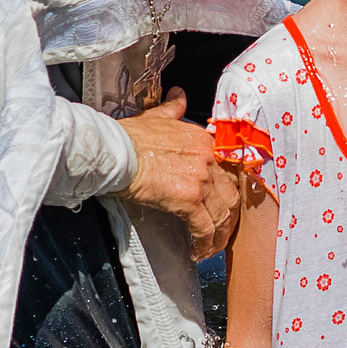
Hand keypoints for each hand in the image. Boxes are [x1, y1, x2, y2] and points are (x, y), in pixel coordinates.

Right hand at [117, 88, 239, 257]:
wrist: (115, 151)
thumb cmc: (129, 137)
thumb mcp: (156, 117)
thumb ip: (173, 109)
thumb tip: (179, 96)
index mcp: (204, 141)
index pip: (229, 171)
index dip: (229, 192)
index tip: (225, 205)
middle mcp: (208, 159)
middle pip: (230, 195)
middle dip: (228, 218)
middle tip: (221, 232)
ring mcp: (201, 179)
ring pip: (222, 214)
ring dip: (219, 236)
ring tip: (210, 247)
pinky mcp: (189, 199)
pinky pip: (205, 227)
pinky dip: (205, 243)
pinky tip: (197, 251)